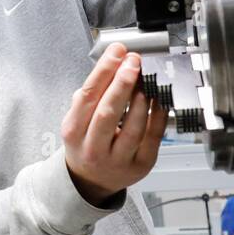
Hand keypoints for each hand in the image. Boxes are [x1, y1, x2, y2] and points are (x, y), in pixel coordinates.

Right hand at [61, 43, 168, 206]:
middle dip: (122, 82)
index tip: (116, 52)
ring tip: (146, 79)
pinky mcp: (141, 165)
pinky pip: (153, 137)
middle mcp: (93, 149)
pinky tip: (159, 99)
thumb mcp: (76, 121)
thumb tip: (111, 65)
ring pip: (133, 127)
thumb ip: (89, 96)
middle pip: (108, 112)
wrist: (91, 182)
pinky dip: (158, 115)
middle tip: (133, 61)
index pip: (88, 97)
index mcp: (74, 132)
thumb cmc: (86, 145)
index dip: (103, 71)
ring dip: (141, 99)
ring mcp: (118, 160)